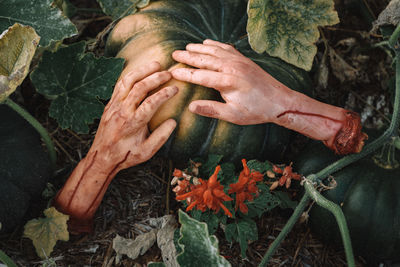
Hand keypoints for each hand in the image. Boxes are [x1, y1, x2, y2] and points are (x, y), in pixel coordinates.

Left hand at [54, 62, 177, 232]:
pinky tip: (140, 71)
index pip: (151, 103)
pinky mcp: (110, 103)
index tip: (175, 88)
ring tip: (156, 64)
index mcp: (133, 124)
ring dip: (142, 70)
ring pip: (127, 81)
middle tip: (168, 73)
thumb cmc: (126, 155)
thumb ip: (161, 136)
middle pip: (139, 88)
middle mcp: (122, 111)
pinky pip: (120, 84)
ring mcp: (114, 105)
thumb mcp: (147, 152)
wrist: (102, 156)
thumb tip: (173, 121)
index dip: (164, 94)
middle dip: (156, 78)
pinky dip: (130, 75)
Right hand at [171, 39, 294, 124]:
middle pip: (205, 59)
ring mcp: (239, 61)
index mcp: (228, 82)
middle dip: (188, 57)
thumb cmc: (256, 111)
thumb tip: (191, 106)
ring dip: (199, 48)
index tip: (172, 72)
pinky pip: (226, 48)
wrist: (280, 101)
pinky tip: (207, 43)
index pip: (200, 76)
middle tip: (174, 54)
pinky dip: (215, 45)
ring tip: (187, 47)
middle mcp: (232, 67)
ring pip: (215, 51)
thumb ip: (211, 110)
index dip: (185, 74)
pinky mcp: (244, 60)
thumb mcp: (233, 115)